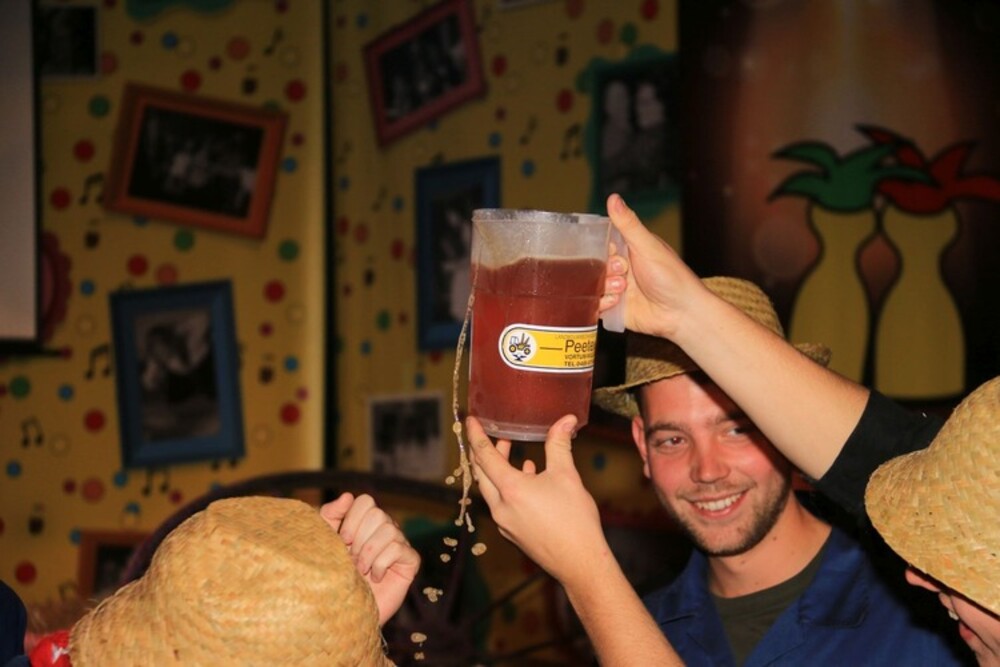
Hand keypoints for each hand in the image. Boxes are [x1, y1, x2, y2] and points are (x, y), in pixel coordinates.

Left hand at [320, 493, 419, 625]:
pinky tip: (375, 577)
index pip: (365, 501)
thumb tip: (347, 495)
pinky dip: (381, 563)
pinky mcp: (410, 561)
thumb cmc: (334, 576)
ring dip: (368, 553)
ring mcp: (400, 543)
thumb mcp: (325, 542)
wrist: (345, 611)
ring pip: (389, 530)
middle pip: (377, 514)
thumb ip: (330, 516)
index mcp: (366, 522)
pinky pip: (398, 548)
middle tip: (352, 560)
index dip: (351, 520)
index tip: (342, 541)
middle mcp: (386, 528)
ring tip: (361, 570)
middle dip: (359, 540)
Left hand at [467, 415, 608, 588]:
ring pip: (491, 490)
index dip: (477, 436)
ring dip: (498, 470)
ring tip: (512, 454)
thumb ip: (560, 444)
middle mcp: (501, 507)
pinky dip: (507, 488)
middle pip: (482, 474)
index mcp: (510, 489)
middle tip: (496, 436)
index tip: (472, 421)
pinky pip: (501, 505)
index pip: (485, 456)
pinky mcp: (513, 534)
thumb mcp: (567, 475)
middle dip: (486, 452)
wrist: (580, 563)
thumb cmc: (574, 521)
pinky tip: (527, 480)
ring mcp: (505, 523)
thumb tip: (566, 420)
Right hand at [600, 193, 707, 339]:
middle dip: (604, 269)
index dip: (602, 248)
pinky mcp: (613, 309)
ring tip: (623, 289)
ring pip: (592, 284)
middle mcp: (620, 269)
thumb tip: (613, 197)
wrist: (681, 313)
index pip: (602, 243)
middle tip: (622, 272)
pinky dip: (602, 303)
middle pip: (594, 265)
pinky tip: (617, 302)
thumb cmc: (672, 277)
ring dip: (604, 286)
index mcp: (628, 250)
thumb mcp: (648, 246)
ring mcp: (616, 289)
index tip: (613, 252)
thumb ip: (628, 224)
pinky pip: (595, 304)